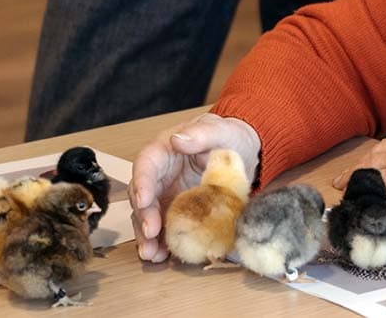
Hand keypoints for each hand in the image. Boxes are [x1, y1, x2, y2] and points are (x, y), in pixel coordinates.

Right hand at [129, 112, 260, 261]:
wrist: (244, 152)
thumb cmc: (229, 137)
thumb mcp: (220, 130)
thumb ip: (201, 133)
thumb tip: (178, 139)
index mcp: (165, 150)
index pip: (146, 164)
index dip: (142, 182)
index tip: (143, 199)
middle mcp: (160, 174)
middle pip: (143, 194)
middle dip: (143, 216)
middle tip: (150, 234)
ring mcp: (167, 194)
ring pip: (148, 216)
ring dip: (147, 236)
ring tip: (152, 253)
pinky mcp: (176, 211)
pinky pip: (164, 228)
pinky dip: (162, 242)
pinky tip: (163, 256)